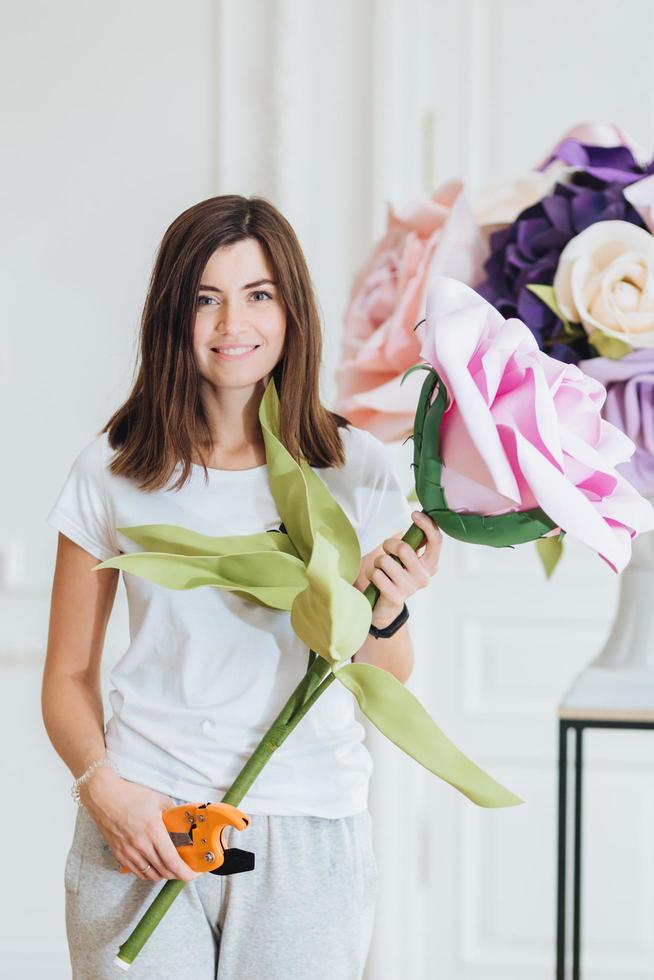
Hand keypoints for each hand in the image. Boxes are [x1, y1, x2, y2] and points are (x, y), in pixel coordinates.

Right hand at [79, 766, 200, 882]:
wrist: (104, 796)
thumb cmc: (130, 795)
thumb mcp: (158, 799)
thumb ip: (172, 812)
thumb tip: (182, 820)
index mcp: (154, 831)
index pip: (172, 861)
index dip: (184, 872)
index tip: (192, 875)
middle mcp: (141, 845)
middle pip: (163, 871)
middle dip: (176, 874)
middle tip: (183, 870)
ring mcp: (128, 851)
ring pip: (149, 874)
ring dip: (162, 875)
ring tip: (169, 869)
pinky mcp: (118, 853)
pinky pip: (136, 871)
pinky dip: (147, 873)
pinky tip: (152, 867)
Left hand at [368, 510, 441, 628]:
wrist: (386, 606)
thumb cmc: (396, 574)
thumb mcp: (408, 558)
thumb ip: (416, 541)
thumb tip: (421, 516)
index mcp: (431, 565)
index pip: (436, 541)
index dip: (427, 524)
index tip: (414, 514)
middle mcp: (424, 577)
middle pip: (404, 548)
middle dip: (389, 544)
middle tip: (386, 550)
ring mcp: (410, 588)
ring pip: (385, 561)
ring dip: (378, 562)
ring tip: (381, 569)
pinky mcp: (395, 597)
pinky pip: (377, 575)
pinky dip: (372, 574)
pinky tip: (377, 581)